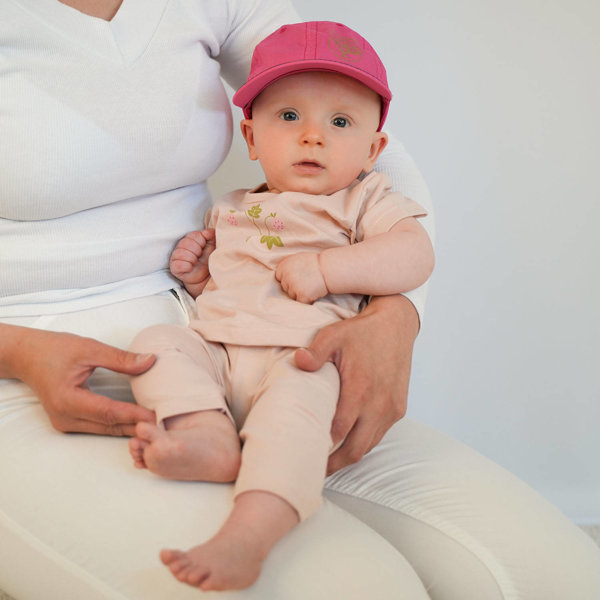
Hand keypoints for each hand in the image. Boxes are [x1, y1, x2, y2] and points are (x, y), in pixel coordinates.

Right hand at [6, 325, 155, 435]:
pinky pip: (99, 427)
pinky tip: (138, 421)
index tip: (158, 415)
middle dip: (138, 426)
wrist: (27, 356)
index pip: (109, 412)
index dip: (135, 415)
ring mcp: (65, 424)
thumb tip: (151, 361)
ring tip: (157, 425)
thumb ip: (120, 358)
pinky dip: (119, 425)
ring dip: (130, 428)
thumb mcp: (89, 348)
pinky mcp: (69, 423)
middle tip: (166, 425)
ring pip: (105, 430)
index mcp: (67, 400)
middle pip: (109, 426)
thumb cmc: (55, 349)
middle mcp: (65, 418)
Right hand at [169, 229, 215, 296]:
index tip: (204, 248)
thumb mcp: (213, 246)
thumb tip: (208, 232)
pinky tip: (190, 268)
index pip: (194, 235)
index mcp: (190, 239)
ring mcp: (176, 257)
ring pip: (181, 253)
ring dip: (192, 259)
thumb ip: (212, 236)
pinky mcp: (174, 268)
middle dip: (196, 251)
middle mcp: (181, 246)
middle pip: (186, 243)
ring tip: (195, 262)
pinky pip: (177, 264)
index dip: (201, 242)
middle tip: (199, 256)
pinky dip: (186, 266)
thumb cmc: (209, 259)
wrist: (207, 276)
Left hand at [275, 252, 327, 303]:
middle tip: (306, 282)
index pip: (279, 277)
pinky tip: (313, 292)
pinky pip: (300, 301)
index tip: (296, 278)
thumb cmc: (316, 263)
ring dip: (299, 294)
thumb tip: (281, 276)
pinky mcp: (301, 295)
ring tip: (310, 287)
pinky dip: (306, 299)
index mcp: (283, 266)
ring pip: (292, 295)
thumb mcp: (298, 259)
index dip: (288, 279)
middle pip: (285, 287)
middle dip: (293, 287)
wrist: (329, 268)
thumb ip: (288, 267)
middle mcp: (286, 276)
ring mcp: (293, 286)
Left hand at [294, 295, 418, 473]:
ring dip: (349, 455)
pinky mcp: (399, 408)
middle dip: (334, 464)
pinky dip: (364, 441)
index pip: (337, 432)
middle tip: (314, 471)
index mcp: (360, 390)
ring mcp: (391, 408)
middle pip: (354, 449)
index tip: (304, 456)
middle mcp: (378, 404)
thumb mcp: (334, 335)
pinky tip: (348, 442)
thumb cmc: (362, 331)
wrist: (396, 325)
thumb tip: (298, 362)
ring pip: (369, 445)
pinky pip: (380, 433)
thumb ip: (315, 352)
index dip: (321, 449)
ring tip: (328, 461)